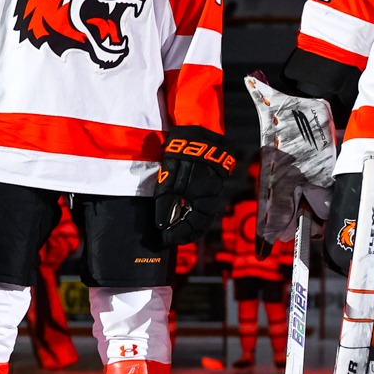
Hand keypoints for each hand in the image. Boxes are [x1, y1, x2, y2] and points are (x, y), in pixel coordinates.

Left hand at [155, 127, 233, 247]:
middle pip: (199, 224)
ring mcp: (210, 191)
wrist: (197, 134)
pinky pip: (199, 205)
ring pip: (199, 215)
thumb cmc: (183, 155)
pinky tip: (178, 212)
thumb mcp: (170, 180)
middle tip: (166, 236)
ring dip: (185, 223)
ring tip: (170, 227)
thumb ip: (166, 204)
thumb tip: (162, 225)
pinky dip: (189, 212)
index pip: (195, 227)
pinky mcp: (206, 185)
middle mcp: (211, 198)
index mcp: (206, 199)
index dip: (179, 235)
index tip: (164, 239)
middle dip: (182, 232)